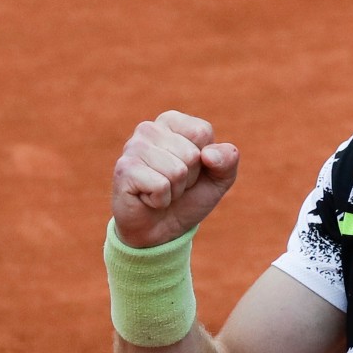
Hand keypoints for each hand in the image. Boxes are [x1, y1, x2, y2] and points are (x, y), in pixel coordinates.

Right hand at [111, 110, 238, 247]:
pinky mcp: (124, 169)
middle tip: (174, 184)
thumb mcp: (219, 178)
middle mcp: (149, 128)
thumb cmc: (189, 197)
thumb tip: (208, 155)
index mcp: (172, 121)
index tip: (191, 170)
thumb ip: (228, 160)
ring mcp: (133, 147)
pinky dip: (161, 200)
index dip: (205, 159)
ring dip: (175, 190)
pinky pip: (160, 186)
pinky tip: (149, 199)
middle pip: (192, 154)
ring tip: (162, 191)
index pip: (203, 132)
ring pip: (177, 170)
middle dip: (189, 177)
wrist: (161, 230)